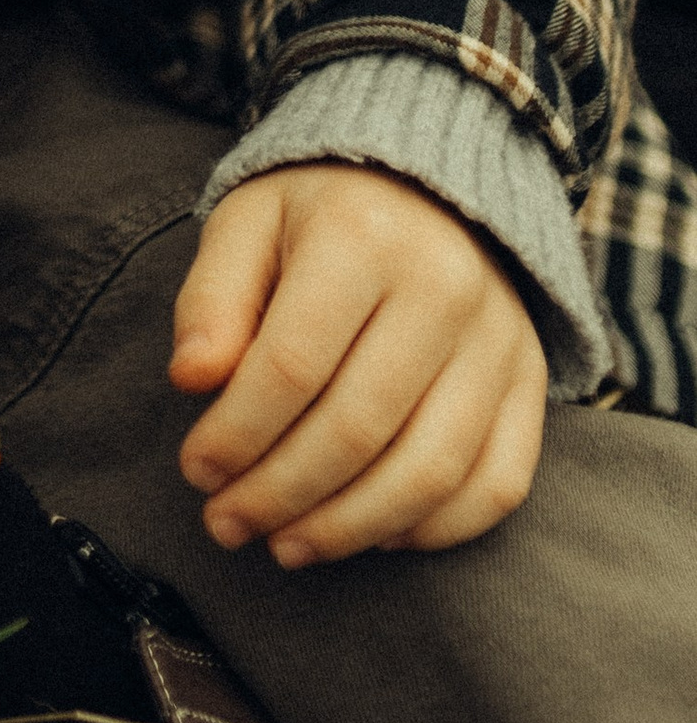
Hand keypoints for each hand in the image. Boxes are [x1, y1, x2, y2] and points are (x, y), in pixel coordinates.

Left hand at [171, 163, 546, 568]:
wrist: (433, 179)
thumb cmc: (321, 209)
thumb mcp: (248, 221)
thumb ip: (212, 298)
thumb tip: (192, 379)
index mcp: (362, 237)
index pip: (291, 365)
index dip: (236, 434)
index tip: (196, 471)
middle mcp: (445, 288)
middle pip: (357, 428)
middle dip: (280, 493)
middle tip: (228, 524)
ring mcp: (499, 340)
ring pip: (428, 471)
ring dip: (349, 527)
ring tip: (288, 544)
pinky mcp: (530, 382)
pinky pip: (497, 483)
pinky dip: (434, 529)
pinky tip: (374, 535)